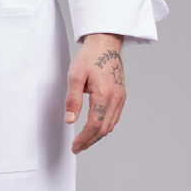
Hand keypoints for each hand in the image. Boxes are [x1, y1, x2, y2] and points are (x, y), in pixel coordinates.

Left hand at [64, 33, 125, 152]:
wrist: (106, 43)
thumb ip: (73, 99)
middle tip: (77, 147)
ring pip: (111, 125)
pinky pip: (115, 117)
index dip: (84, 138)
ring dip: (97, 136)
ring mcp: (120, 97)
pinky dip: (105, 126)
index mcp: (104, 94)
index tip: (75, 146)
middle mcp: (116, 98)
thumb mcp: (75, 76)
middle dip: (90, 141)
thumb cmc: (90, 56)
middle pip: (104, 129)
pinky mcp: (121, 95)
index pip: (94, 125)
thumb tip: (70, 119)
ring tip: (84, 141)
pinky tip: (96, 128)